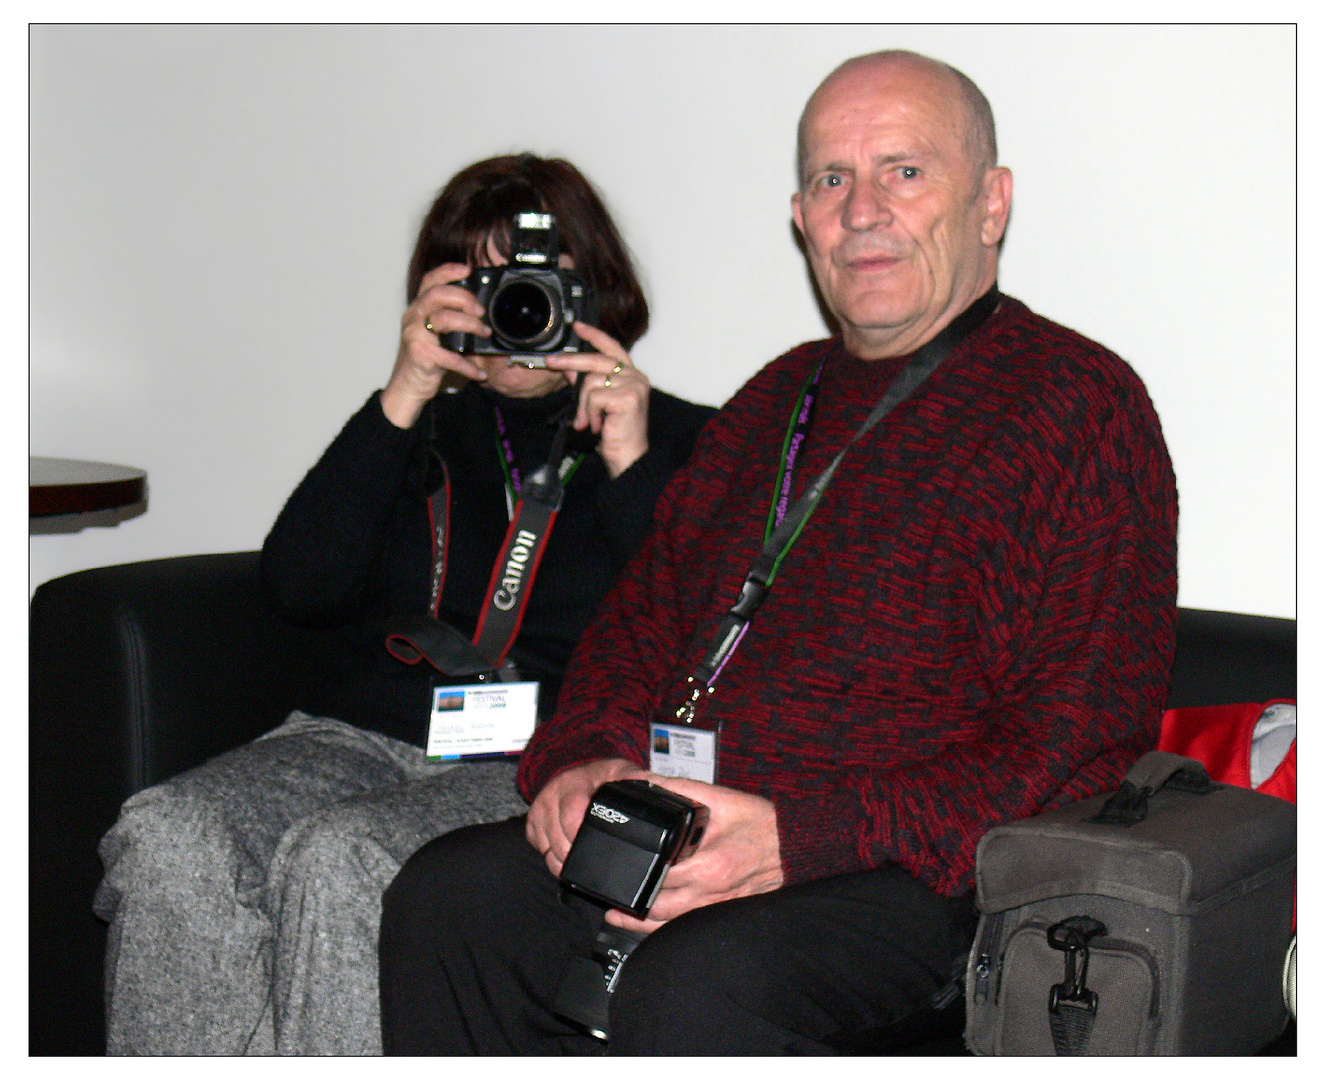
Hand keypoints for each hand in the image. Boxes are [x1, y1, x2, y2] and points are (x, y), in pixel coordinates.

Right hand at [379, 263, 491, 428]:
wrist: (408, 387)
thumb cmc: (426, 359)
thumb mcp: (435, 333)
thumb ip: (450, 317)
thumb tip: (480, 310)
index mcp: (419, 309)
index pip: (430, 280)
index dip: (448, 271)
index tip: (468, 270)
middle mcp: (414, 318)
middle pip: (438, 294)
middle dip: (464, 298)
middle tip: (481, 311)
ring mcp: (415, 335)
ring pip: (444, 319)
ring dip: (470, 325)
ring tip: (484, 333)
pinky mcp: (421, 355)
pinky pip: (450, 357)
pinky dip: (468, 366)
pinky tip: (480, 373)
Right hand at [526, 758, 649, 877]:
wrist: (576, 772)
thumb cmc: (600, 776)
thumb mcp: (621, 772)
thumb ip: (643, 779)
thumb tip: (666, 786)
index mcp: (575, 783)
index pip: (572, 812)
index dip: (581, 833)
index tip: (597, 847)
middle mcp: (553, 795)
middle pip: (560, 836)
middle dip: (576, 853)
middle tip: (593, 860)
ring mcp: (541, 810)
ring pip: (548, 847)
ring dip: (565, 859)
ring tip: (582, 861)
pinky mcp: (532, 823)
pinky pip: (540, 849)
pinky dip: (554, 857)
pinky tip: (567, 855)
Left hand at [544, 323, 650, 477]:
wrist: (628, 457)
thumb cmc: (615, 433)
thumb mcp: (596, 403)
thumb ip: (586, 382)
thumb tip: (568, 367)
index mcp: (631, 375)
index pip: (612, 347)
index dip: (595, 336)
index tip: (578, 326)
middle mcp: (636, 377)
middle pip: (596, 359)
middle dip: (570, 361)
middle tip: (551, 362)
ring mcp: (634, 386)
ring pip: (591, 381)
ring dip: (583, 405)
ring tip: (588, 421)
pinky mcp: (628, 398)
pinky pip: (594, 396)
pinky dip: (589, 412)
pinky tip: (597, 425)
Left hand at [604, 775, 783, 933]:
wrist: (790, 846)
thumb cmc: (759, 822)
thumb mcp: (720, 798)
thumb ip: (680, 790)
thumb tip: (645, 783)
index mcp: (706, 860)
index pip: (656, 867)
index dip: (630, 864)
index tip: (611, 855)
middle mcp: (707, 889)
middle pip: (655, 897)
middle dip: (628, 892)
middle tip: (602, 886)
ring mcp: (712, 906)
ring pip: (665, 920)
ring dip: (636, 917)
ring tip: (613, 910)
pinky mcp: (717, 913)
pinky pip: (681, 927)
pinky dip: (657, 929)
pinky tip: (638, 925)